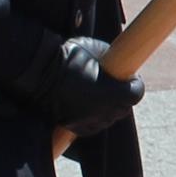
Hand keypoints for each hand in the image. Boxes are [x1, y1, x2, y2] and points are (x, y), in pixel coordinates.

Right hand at [3, 38, 142, 138]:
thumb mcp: (96, 48)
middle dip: (122, 97)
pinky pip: (92, 126)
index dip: (134, 84)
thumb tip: (117, 62)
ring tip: (99, 94)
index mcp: (115, 93)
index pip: (136, 93)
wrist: (39, 71)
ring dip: (108, 108)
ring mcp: (90, 121)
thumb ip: (111, 59)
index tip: (130, 77)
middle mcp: (105, 111)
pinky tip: (88, 106)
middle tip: (115, 85)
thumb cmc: (70, 56)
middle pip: (123, 108)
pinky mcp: (75, 127)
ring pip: (108, 118)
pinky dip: (93, 117)